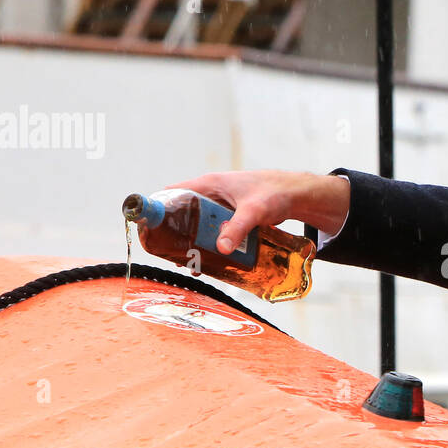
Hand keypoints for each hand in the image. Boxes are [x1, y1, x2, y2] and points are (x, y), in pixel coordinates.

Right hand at [166, 170, 349, 253]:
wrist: (297, 195)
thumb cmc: (275, 193)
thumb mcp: (254, 211)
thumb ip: (238, 228)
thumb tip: (221, 249)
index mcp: (209, 185)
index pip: (173, 193)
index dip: (159, 208)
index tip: (149, 228)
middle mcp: (211, 194)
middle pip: (182, 213)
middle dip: (174, 232)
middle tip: (167, 253)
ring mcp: (221, 207)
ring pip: (197, 225)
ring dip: (192, 242)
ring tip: (185, 262)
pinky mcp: (231, 218)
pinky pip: (213, 231)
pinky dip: (209, 244)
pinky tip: (207, 261)